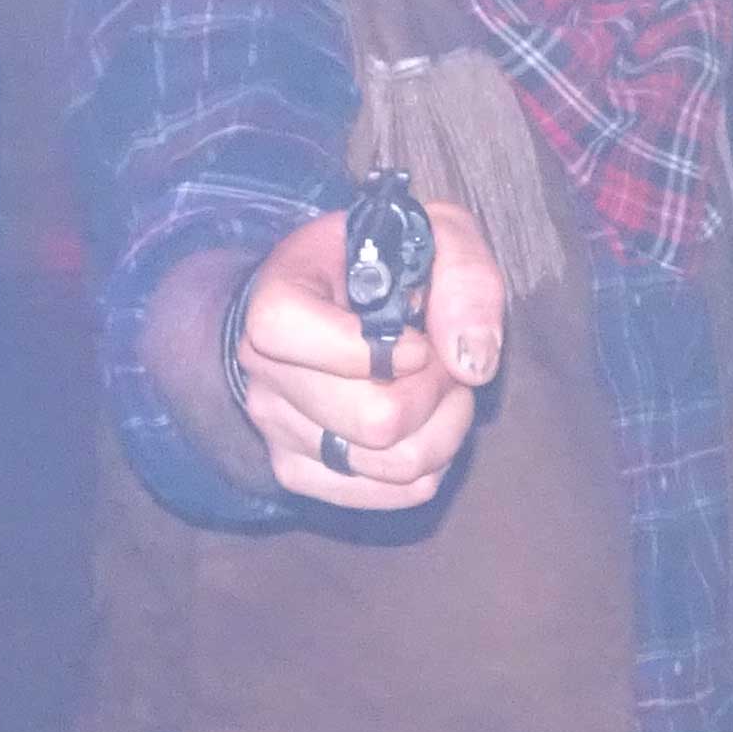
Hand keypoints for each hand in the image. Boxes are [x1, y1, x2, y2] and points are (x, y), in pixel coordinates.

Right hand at [232, 199, 506, 509]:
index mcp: (276, 297)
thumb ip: (466, 279)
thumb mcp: (438, 236)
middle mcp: (263, 369)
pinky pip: (390, 495)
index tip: (413, 340)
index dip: (368, 348)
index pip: (286, 332)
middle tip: (442, 362)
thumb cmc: (388, 267)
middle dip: (435, 391)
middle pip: (371, 420)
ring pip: (389, 464)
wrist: (337, 302)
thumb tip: (469, 365)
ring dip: (443, 429)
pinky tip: (427, 424)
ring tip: (441, 389)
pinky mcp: (300, 471)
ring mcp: (276, 426)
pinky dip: (430, 464)